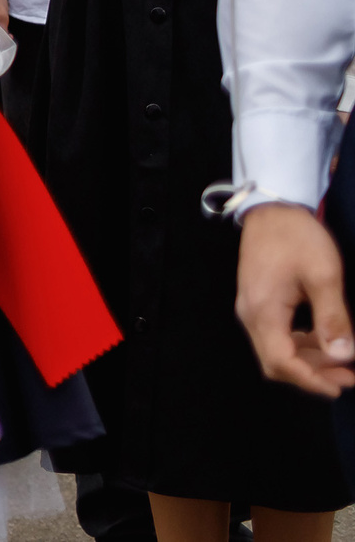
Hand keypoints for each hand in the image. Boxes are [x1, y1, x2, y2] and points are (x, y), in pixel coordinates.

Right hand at [238, 202, 354, 397]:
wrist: (273, 209)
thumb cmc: (297, 237)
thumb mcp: (323, 275)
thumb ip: (333, 318)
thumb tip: (344, 356)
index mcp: (263, 310)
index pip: (281, 361)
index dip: (310, 380)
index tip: (340, 387)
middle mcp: (251, 314)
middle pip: (275, 361)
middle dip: (312, 375)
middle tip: (348, 378)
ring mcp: (252, 308)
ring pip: (276, 350)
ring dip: (308, 362)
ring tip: (343, 363)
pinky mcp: (258, 302)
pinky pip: (276, 335)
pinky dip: (300, 346)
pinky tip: (324, 342)